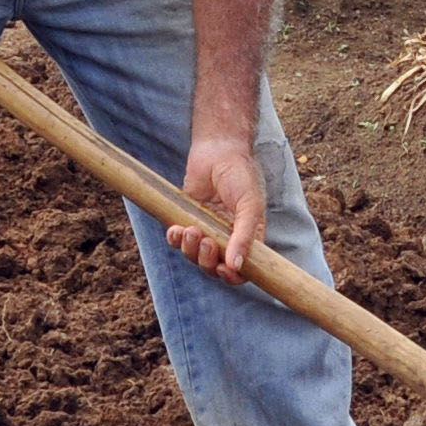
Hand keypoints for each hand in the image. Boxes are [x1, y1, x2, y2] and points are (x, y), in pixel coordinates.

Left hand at [168, 133, 265, 281]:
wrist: (218, 149)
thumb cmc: (241, 174)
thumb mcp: (250, 205)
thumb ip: (245, 236)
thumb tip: (237, 266)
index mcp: (247, 237)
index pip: (240, 269)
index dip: (232, 277)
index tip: (224, 270)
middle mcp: (226, 238)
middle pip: (213, 266)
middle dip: (207, 260)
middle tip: (207, 241)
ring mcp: (206, 229)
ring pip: (194, 256)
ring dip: (190, 250)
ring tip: (192, 230)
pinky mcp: (186, 218)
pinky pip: (178, 240)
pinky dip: (175, 239)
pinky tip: (176, 229)